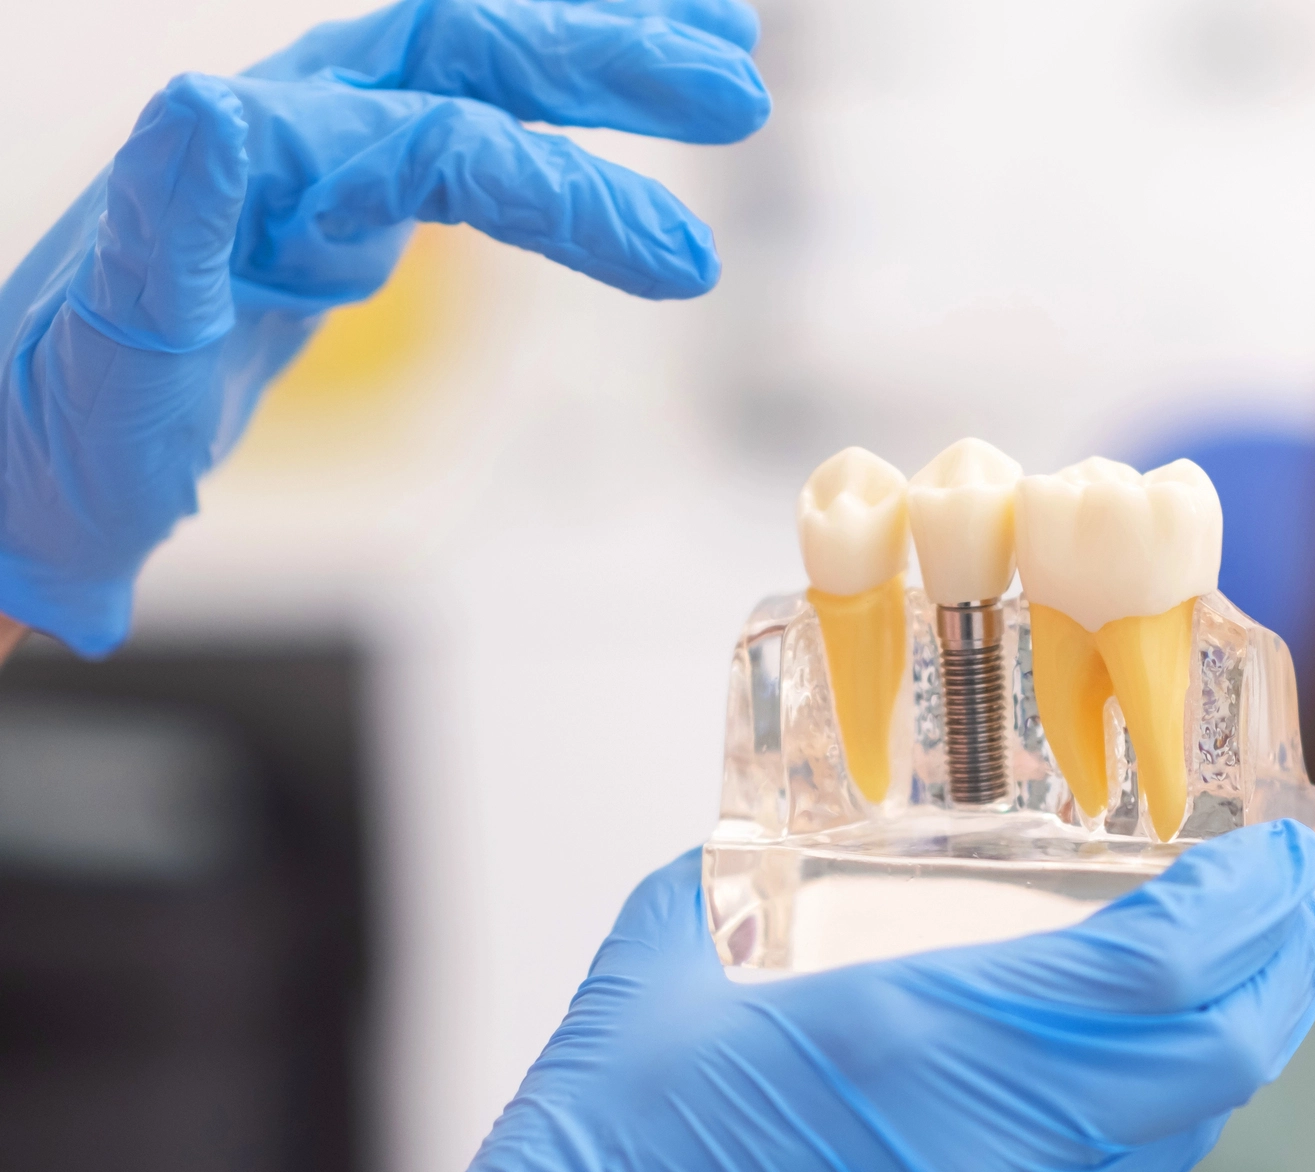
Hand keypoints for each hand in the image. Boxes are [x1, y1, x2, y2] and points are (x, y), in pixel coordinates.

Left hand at [0, 0, 766, 656]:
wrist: (27, 469)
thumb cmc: (64, 437)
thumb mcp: (109, 351)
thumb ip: (164, 221)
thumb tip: (213, 106)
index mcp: (243, 167)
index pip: (435, 141)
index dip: (566, 188)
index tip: (680, 264)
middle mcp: (284, 136)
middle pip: (464, 49)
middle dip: (606, 61)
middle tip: (735, 94)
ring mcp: (312, 163)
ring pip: (470, 67)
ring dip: (595, 53)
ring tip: (720, 51)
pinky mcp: (333, 206)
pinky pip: (458, 125)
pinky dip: (549, 108)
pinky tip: (610, 112)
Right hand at [311, 821, 1314, 1171]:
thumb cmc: (604, 1149)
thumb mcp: (680, 953)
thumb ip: (766, 867)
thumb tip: (810, 827)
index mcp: (933, 1044)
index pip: (1167, 963)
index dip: (1254, 901)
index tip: (1284, 848)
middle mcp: (1004, 1156)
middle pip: (1222, 1059)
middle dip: (1289, 967)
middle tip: (1298, 901)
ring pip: (1179, 1136)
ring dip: (1226, 1044)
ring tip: (1231, 970)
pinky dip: (1153, 1122)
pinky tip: (1127, 1074)